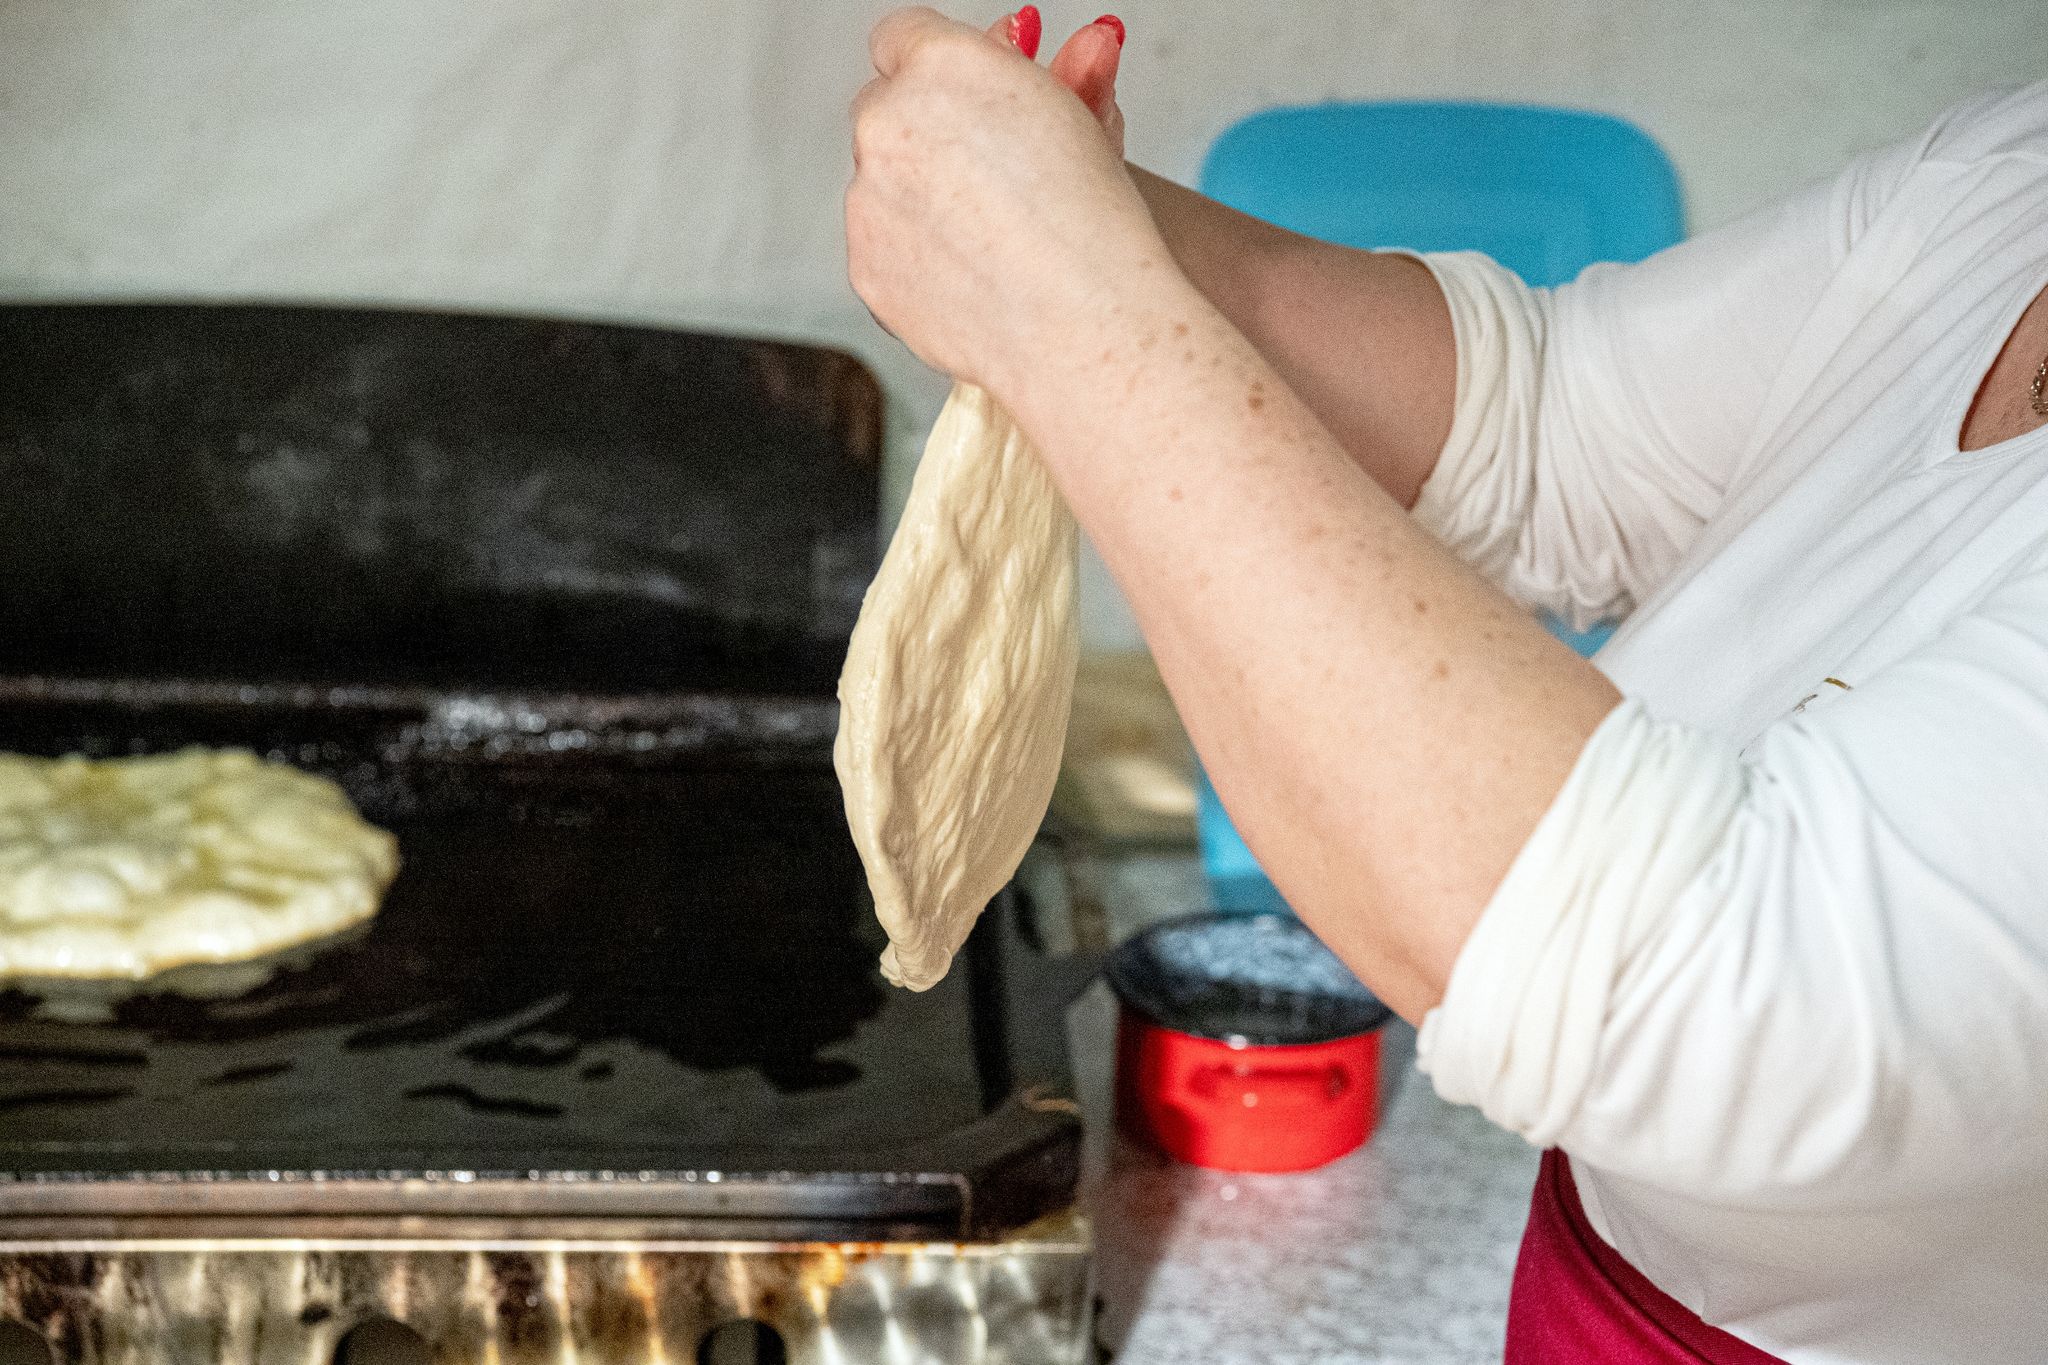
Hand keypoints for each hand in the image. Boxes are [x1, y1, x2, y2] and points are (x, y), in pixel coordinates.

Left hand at [846, 8, 1161, 392]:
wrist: (1082, 323)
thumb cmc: (1092, 223)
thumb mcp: (1085, 121)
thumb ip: (1064, 71)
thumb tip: (1070, 40)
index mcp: (941, 66)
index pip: (904, 37)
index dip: (939, 72)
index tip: (967, 102)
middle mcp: (888, 122)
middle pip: (884, 109)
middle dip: (925, 134)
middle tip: (989, 173)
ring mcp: (867, 198)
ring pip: (879, 183)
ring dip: (920, 198)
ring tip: (993, 235)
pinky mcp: (864, 265)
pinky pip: (880, 247)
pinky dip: (915, 256)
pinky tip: (974, 271)